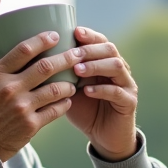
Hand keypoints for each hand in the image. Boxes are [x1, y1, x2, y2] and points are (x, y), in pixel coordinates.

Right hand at [0, 31, 79, 161]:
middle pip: (45, 67)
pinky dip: (64, 104)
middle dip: (66, 58)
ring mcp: (22, 107)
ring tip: (73, 83)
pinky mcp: (30, 125)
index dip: (42, 40)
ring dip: (68, 84)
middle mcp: (10, 88)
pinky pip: (55, 111)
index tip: (55, 35)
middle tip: (78, 54)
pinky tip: (67, 101)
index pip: (23, 50)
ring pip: (55, 89)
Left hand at [65, 27, 138, 161]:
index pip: (101, 41)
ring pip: (116, 67)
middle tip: (73, 54)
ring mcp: (127, 85)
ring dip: (95, 66)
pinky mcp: (129, 102)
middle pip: (110, 49)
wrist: (101, 136)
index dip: (89, 35)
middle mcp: (119, 69)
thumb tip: (38, 57)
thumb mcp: (70, 88)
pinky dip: (101, 89)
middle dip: (90, 49)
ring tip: (77, 70)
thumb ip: (63, 73)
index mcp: (105, 62)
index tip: (75, 31)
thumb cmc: (84, 109)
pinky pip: (117, 92)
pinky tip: (87, 91)